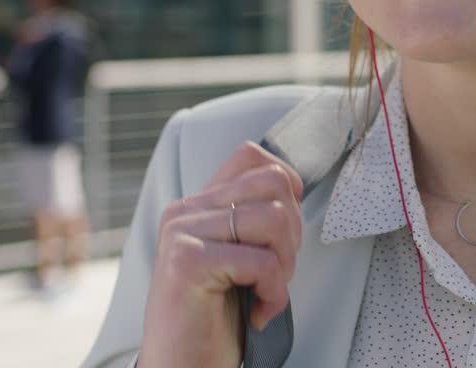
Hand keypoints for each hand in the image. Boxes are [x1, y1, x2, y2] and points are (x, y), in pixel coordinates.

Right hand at [139, 142, 303, 367]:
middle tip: (275, 272)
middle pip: (273, 182)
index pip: (251, 155)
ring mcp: (183, 232)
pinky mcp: (187, 263)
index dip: (286, 187)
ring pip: (273, 218)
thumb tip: (293, 187)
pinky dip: (274, 294)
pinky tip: (258, 313)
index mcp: (198, 204)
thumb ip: (251, 218)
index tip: (282, 234)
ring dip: (284, 265)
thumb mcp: (237, 257)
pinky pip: (262, 262)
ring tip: (265, 292)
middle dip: (292, 231)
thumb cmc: (216, 319)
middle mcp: (186, 210)